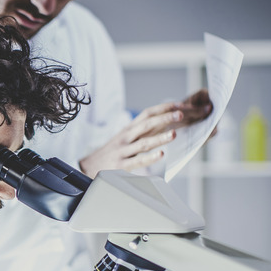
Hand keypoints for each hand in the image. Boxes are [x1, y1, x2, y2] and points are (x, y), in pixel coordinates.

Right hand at [79, 89, 213, 177]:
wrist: (89, 166)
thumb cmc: (113, 151)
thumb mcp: (126, 136)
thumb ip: (144, 130)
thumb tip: (167, 123)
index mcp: (129, 128)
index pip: (148, 113)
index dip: (164, 108)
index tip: (180, 105)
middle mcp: (127, 136)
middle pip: (147, 124)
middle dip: (165, 118)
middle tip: (181, 113)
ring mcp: (124, 151)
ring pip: (144, 142)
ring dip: (160, 138)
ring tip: (174, 134)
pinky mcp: (120, 166)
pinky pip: (137, 161)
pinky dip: (150, 158)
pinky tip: (161, 155)